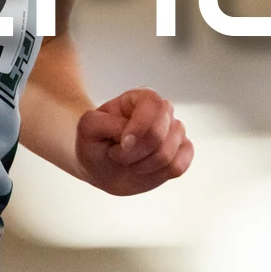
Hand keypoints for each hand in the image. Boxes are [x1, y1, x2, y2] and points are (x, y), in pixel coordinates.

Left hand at [74, 88, 193, 195]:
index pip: (151, 105)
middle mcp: (163, 111)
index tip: (120, 143)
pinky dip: (158, 174)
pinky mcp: (182, 151)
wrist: (101, 166)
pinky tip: (145, 169)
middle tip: (119, 155)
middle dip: (134, 152)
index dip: (137, 128)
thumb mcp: (88, 127)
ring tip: (130, 162)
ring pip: (168, 153)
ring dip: (142, 165)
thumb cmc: (95, 142)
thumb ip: (107, 124)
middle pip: (159, 133)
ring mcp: (175, 131)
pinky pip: (179, 166)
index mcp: (142, 98)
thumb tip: (133, 137)